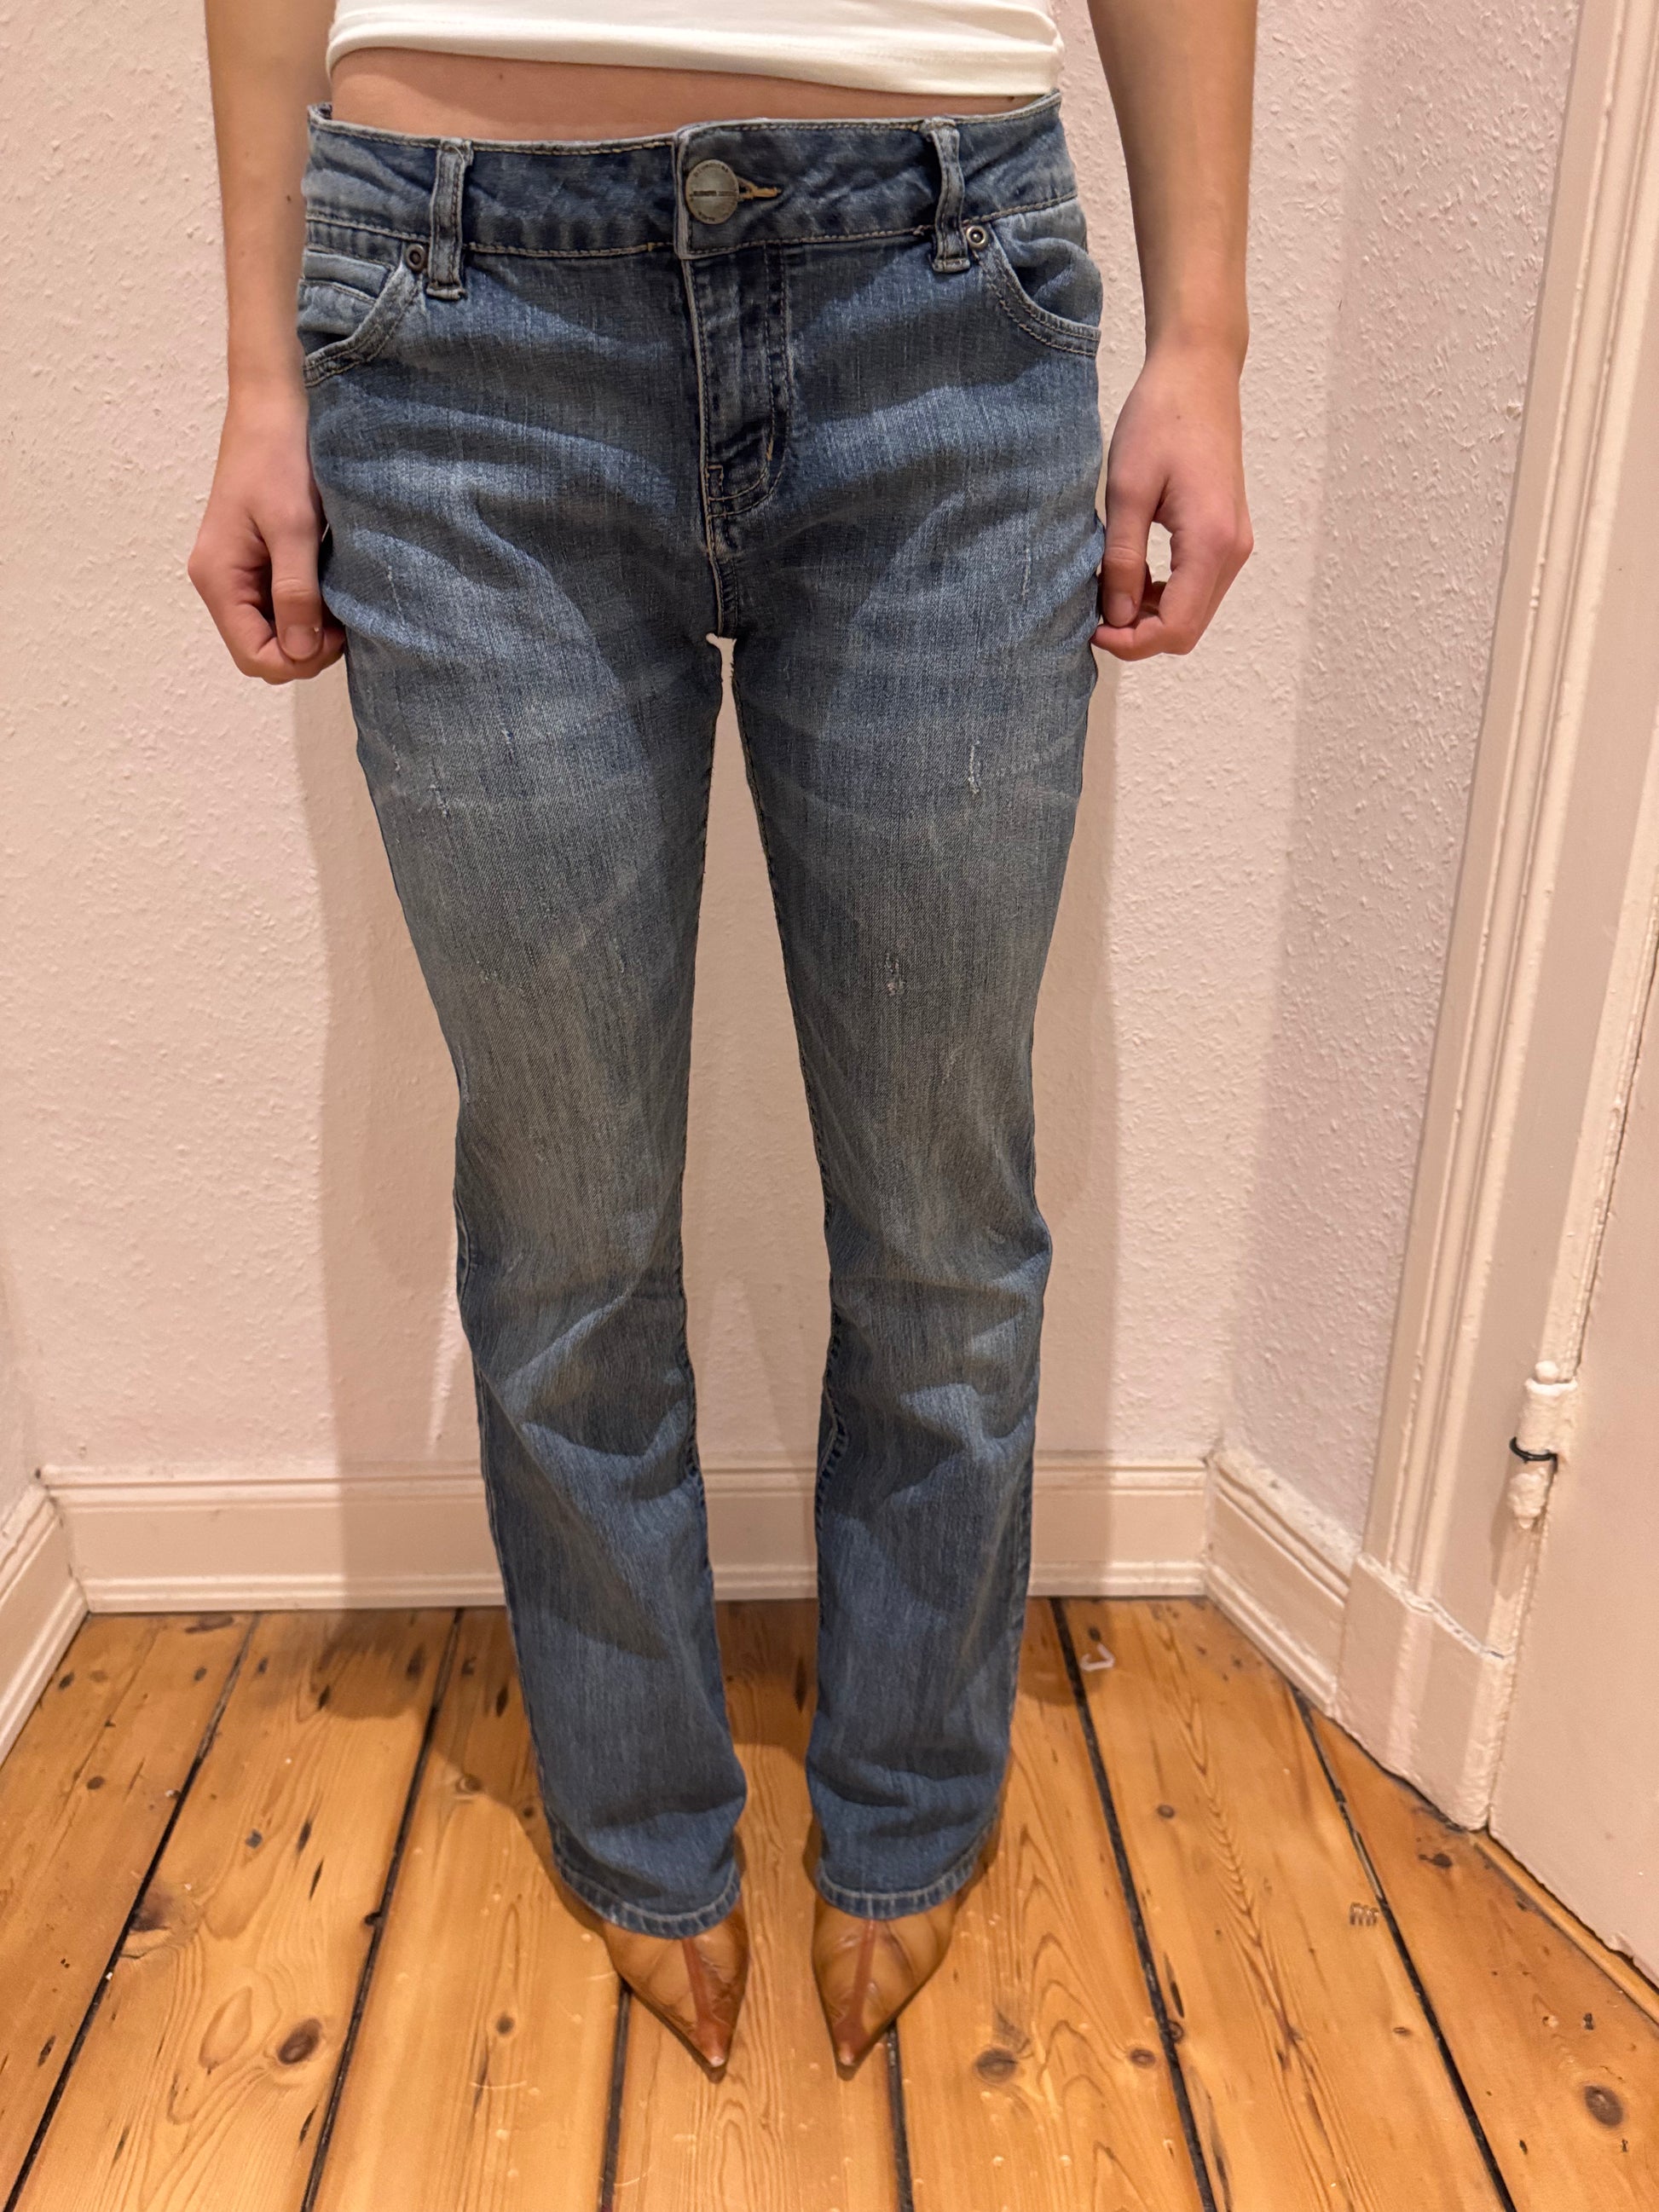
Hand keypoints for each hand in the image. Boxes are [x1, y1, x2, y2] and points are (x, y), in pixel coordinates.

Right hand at [188, 383, 345, 683]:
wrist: (274, 407)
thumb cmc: (280, 458)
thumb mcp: (293, 527)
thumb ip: (295, 593)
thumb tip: (298, 652)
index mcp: (218, 578)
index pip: (253, 656)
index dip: (298, 659)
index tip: (338, 633)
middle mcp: (220, 583)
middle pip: (261, 651)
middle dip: (305, 650)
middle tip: (345, 621)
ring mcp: (236, 574)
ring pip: (273, 633)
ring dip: (309, 630)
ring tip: (341, 602)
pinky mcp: (254, 562)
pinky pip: (278, 606)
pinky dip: (307, 609)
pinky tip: (331, 588)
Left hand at [1094, 339, 1251, 660]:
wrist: (1199, 373)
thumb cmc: (1161, 419)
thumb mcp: (1127, 490)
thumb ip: (1122, 559)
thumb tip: (1115, 616)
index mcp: (1211, 542)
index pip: (1176, 627)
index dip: (1131, 642)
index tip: (1092, 629)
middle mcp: (1232, 550)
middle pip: (1187, 629)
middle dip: (1139, 634)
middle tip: (1095, 613)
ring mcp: (1235, 543)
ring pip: (1193, 611)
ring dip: (1150, 615)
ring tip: (1109, 588)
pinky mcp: (1228, 534)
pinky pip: (1198, 587)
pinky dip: (1164, 594)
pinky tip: (1132, 572)